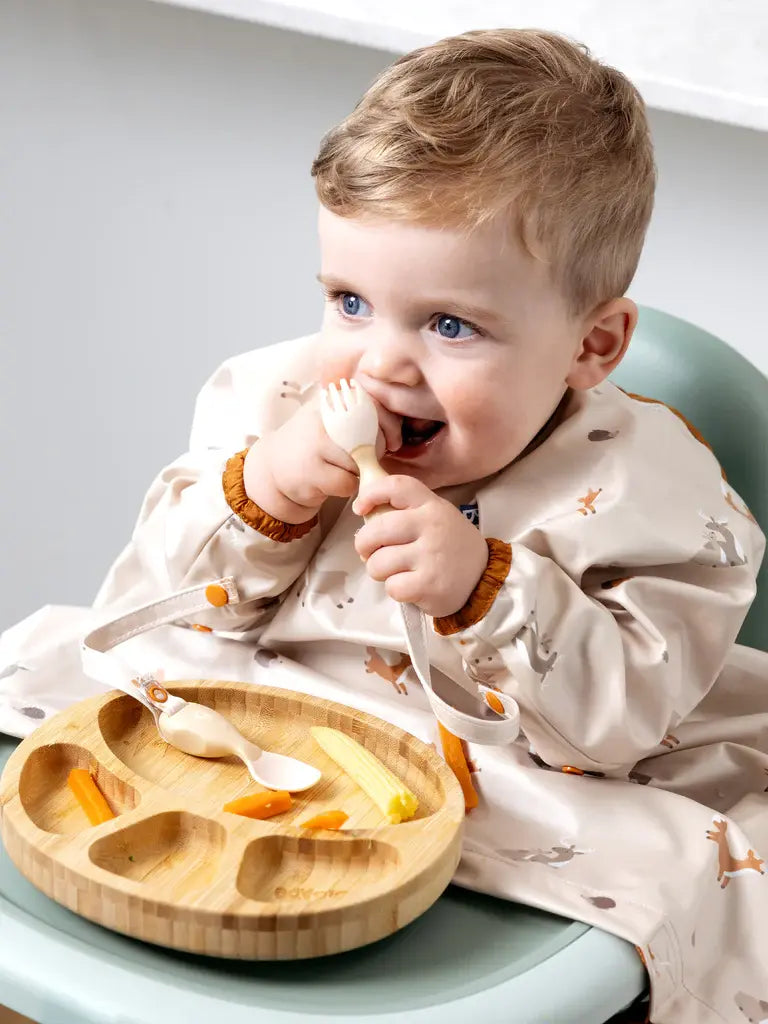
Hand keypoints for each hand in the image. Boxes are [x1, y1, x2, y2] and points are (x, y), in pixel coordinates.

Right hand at [243, 395, 400, 523]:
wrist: (274, 469)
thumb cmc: (314, 446)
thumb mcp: (334, 421)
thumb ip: (363, 418)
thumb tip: (396, 431)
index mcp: (332, 400)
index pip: (375, 405)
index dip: (390, 426)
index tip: (391, 439)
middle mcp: (323, 417)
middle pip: (374, 438)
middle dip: (374, 453)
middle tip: (360, 458)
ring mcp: (316, 444)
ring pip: (361, 463)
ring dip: (357, 472)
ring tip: (338, 468)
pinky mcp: (311, 471)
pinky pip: (348, 483)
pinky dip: (344, 487)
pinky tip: (328, 480)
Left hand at [353, 476, 489, 617]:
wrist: (484, 581)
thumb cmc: (452, 548)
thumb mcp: (438, 518)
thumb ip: (408, 511)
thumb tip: (366, 512)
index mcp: (431, 506)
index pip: (396, 486)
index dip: (370, 494)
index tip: (360, 508)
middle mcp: (431, 526)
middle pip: (376, 530)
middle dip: (364, 545)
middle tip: (371, 553)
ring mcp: (431, 555)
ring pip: (378, 563)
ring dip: (380, 571)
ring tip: (397, 571)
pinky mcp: (429, 584)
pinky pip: (392, 586)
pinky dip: (395, 590)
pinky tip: (411, 587)